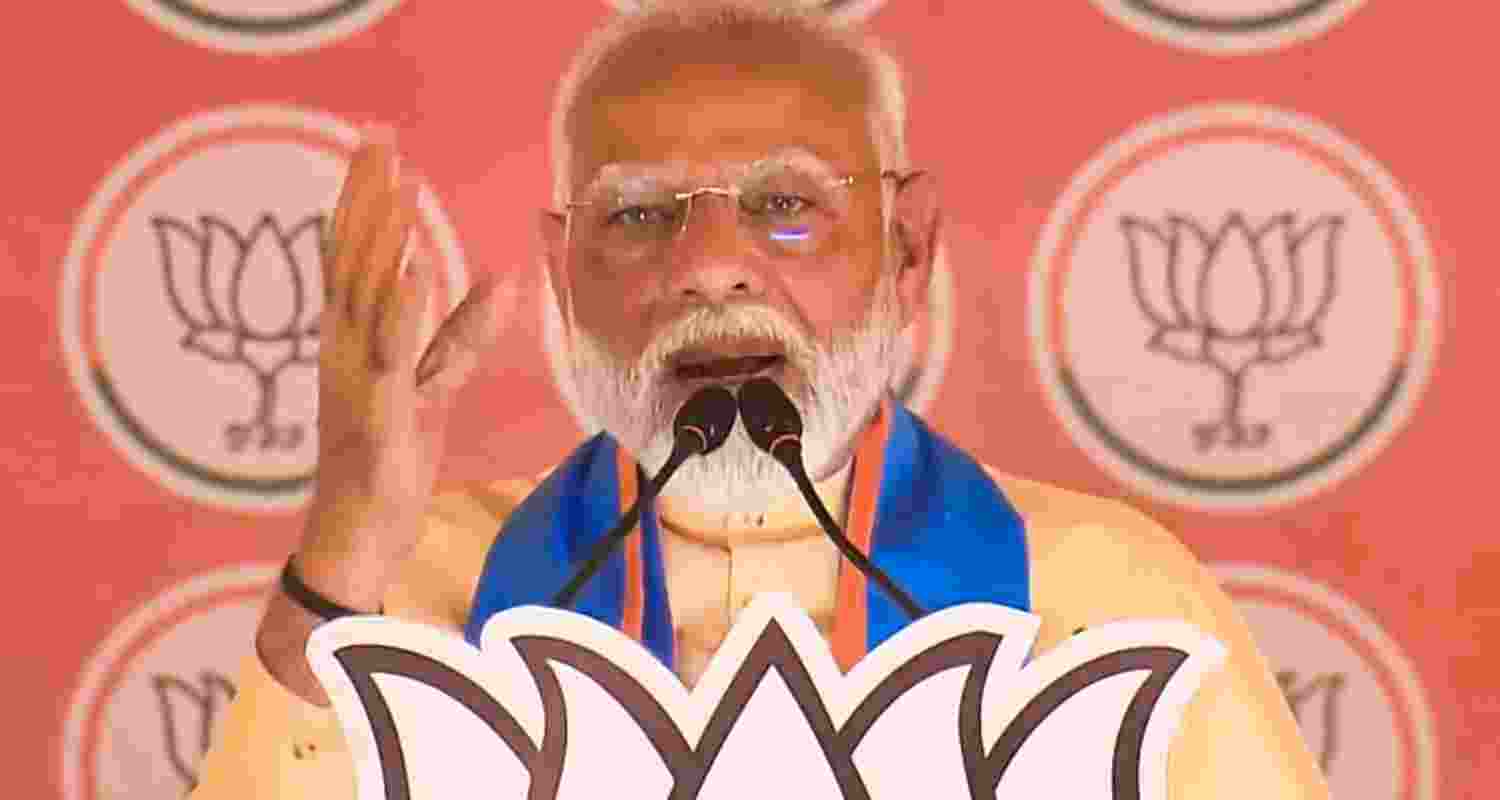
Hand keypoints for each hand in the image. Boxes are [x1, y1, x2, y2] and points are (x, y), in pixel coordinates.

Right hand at [300, 126, 513, 594]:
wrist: (360, 531)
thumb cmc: (392, 457)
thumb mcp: (438, 382)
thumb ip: (464, 330)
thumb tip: (503, 278)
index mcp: (351, 340)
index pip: (352, 257)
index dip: (364, 202)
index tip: (378, 150)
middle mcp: (343, 349)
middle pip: (350, 259)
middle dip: (366, 198)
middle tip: (379, 141)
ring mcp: (355, 378)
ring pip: (364, 292)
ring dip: (381, 235)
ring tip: (398, 183)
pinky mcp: (378, 410)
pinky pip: (390, 349)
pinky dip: (401, 305)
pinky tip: (414, 264)